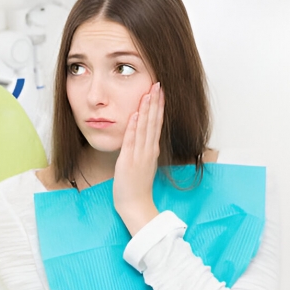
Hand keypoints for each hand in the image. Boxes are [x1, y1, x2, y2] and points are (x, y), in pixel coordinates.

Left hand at [113, 82, 163, 235]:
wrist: (135, 204)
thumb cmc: (136, 186)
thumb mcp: (142, 163)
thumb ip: (144, 149)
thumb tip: (143, 136)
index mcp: (152, 149)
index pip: (157, 123)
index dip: (158, 106)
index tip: (160, 91)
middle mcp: (149, 150)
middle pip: (154, 121)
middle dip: (155, 102)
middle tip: (158, 84)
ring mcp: (140, 154)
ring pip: (145, 127)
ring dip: (147, 109)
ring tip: (149, 92)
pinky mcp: (129, 160)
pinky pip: (133, 140)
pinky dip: (135, 127)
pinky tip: (137, 114)